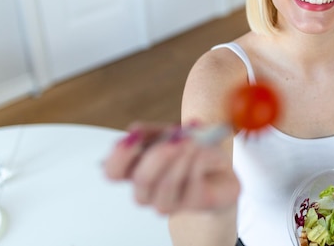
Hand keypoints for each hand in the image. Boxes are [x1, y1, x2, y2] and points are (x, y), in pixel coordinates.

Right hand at [103, 122, 239, 213]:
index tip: (136, 136)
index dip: (120, 156)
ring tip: (192, 142)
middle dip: (158, 158)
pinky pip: (192, 185)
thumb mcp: (171, 134)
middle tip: (174, 140)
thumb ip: (153, 132)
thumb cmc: (190, 151)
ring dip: (180, 160)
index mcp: (136, 171)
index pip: (113, 172)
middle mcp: (148, 191)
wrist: (220, 170)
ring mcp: (170, 202)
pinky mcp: (195, 203)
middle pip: (142, 181)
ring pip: (166, 186)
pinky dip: (198, 163)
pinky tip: (203, 151)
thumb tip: (134, 130)